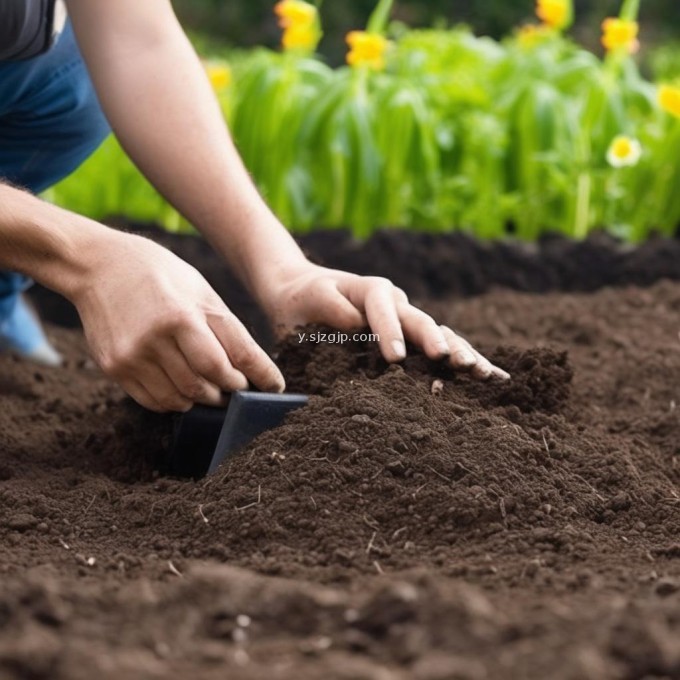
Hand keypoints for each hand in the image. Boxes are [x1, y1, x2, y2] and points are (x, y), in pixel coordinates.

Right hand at [70, 232, 284, 411]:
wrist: (97, 266)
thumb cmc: (159, 274)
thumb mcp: (200, 290)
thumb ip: (224, 328)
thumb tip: (249, 367)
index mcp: (184, 313)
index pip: (234, 357)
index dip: (260, 375)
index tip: (275, 387)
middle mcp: (158, 337)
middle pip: (210, 383)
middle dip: (231, 389)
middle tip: (239, 387)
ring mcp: (133, 356)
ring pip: (184, 398)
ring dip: (205, 398)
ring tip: (213, 389)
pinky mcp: (115, 368)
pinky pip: (155, 401)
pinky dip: (177, 401)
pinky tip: (184, 389)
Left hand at [259, 263, 508, 379]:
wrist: (302, 293)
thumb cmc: (303, 298)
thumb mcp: (308, 297)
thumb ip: (329, 306)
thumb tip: (355, 322)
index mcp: (372, 291)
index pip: (384, 310)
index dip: (391, 332)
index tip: (395, 358)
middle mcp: (396, 303)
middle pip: (422, 322)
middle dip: (440, 344)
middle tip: (458, 363)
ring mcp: (406, 321)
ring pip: (440, 335)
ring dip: (461, 353)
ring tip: (485, 374)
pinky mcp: (410, 338)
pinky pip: (439, 349)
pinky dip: (463, 361)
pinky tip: (492, 377)